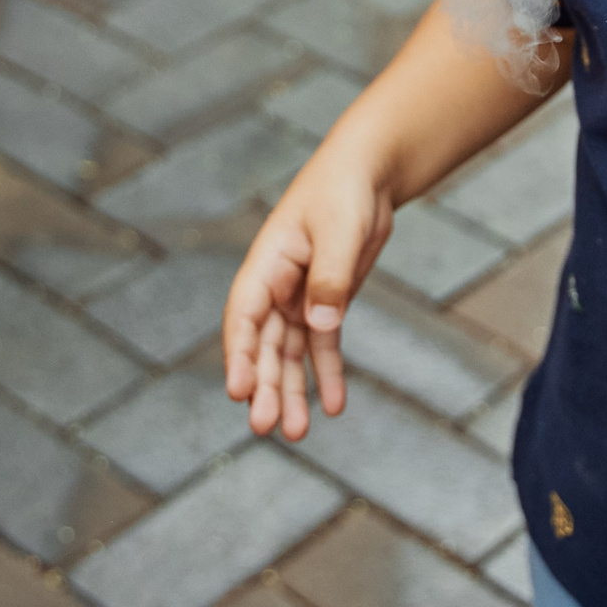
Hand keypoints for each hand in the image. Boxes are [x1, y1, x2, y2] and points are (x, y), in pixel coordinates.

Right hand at [222, 146, 395, 439]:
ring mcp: (300, 296)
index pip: (243, 316)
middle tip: (268, 429)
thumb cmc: (345, 191)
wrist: (369, 173)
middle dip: (264, 387)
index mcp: (267, 264)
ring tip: (298, 433)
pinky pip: (323, 345)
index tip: (237, 392)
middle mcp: (276, 286)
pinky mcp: (327, 301)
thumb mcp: (341, 230)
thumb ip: (331, 278)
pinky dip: (327, 373)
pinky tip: (334, 406)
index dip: (238, 355)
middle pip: (263, 345)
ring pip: (289, 353)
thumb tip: (322, 323)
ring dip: (292, 391)